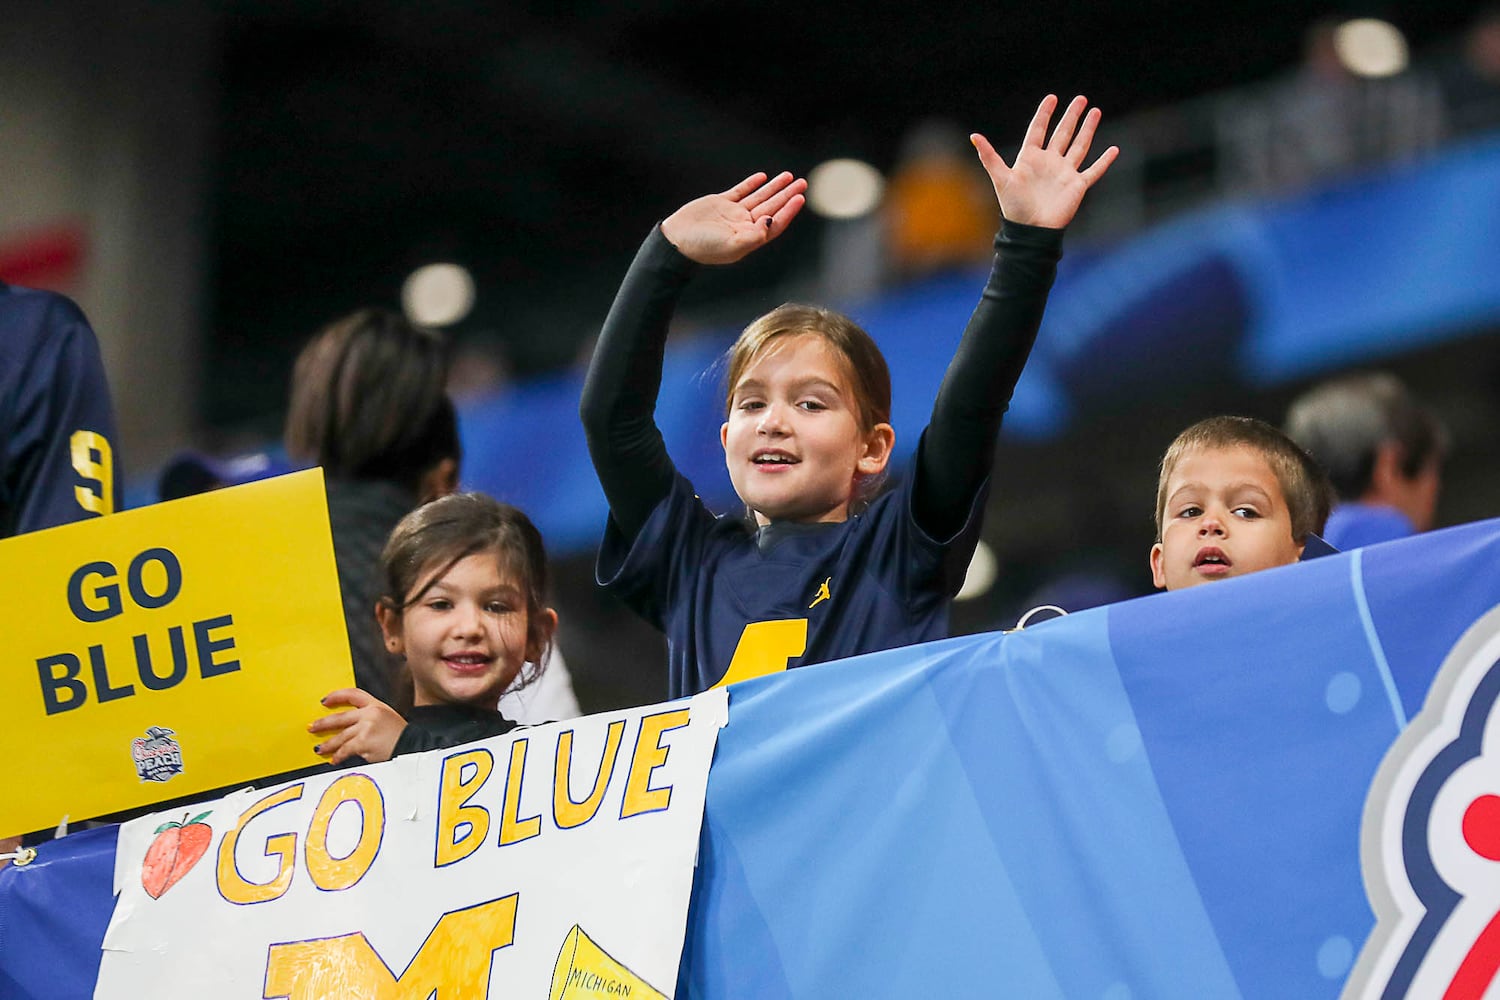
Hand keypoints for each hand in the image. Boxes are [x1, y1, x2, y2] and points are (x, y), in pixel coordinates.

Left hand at [309, 688, 406, 764]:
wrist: (412, 748)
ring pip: (340, 736)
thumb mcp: (389, 719)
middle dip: (324, 723)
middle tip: (313, 727)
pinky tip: (334, 759)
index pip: (353, 694)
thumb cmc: (402, 738)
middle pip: (340, 717)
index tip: (325, 701)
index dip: (337, 696)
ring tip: (321, 749)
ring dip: (328, 745)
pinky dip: (338, 756)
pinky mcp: (363, 742)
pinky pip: (345, 749)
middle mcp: (371, 713)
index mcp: (377, 705)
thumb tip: (349, 727)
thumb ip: (371, 718)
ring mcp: (366, 727)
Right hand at [660, 171, 806, 264]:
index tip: (800, 198)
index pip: (775, 222)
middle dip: (786, 195)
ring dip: (773, 187)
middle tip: (802, 183)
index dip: (788, 210)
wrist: (677, 240)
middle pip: (771, 207)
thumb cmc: (703, 247)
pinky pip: (740, 191)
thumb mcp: (731, 245)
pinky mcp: (721, 203)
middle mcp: (744, 225)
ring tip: (788, 176)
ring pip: (759, 197)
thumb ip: (753, 236)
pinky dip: (751, 184)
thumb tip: (770, 222)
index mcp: (749, 237)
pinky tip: (763, 177)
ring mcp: (732, 213)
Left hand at [971, 95, 1117, 229]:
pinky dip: (1104, 161)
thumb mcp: (1001, 178)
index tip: (1052, 98)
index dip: (1045, 114)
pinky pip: (1093, 171)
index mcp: (1030, 158)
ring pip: (1079, 146)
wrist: (1031, 231)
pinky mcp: (1077, 186)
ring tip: (1095, 112)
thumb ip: (989, 157)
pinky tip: (1114, 149)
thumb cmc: (1014, 207)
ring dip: (1088, 129)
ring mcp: (1064, 173)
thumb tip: (974, 136)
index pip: (1038, 130)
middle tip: (1080, 98)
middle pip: (1062, 133)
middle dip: (1071, 116)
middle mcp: (1049, 163)